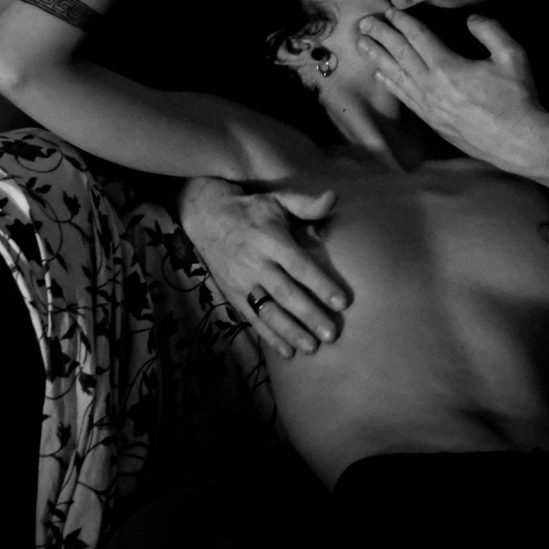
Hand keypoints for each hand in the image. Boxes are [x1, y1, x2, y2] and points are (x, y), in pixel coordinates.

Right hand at [178, 176, 344, 357]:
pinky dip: (270, 337)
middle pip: (286, 294)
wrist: (206, 218)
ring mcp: (242, 282)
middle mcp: (256, 263)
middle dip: (309, 315)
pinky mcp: (234, 295)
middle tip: (331, 334)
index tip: (342, 303)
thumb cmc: (252, 210)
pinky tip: (288, 351)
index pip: (299, 266)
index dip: (321, 284)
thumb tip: (334, 197)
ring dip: (291, 331)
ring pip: (269, 311)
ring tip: (312, 347)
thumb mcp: (277, 200)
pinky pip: (253, 319)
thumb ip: (306, 204)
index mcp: (270, 240)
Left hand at [358, 8, 548, 175]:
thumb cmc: (517, 98)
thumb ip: (490, 31)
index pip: (418, 38)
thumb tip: (471, 19)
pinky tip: (381, 76)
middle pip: (399, 54)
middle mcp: (431, 86)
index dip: (403, 22)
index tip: (390, 11)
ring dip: (377, 58)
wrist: (518, 141)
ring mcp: (429, 106)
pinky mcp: (432, 121)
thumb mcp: (512, 56)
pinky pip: (405, 98)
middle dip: (381, 35)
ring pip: (396, 76)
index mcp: (448, 67)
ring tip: (362, 44)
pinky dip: (390, 84)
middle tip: (363, 23)